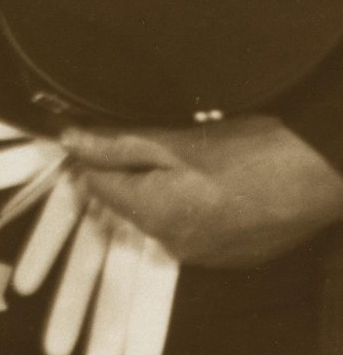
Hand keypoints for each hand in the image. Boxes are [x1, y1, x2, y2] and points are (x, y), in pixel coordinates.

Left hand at [61, 115, 342, 266]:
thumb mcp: (174, 140)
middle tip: (145, 135)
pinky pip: (190, 227)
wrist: (315, 176)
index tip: (88, 129)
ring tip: (183, 153)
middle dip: (124, 170)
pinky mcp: (229, 255)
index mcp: (153, 215)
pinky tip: (207, 179)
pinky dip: (187, 203)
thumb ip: (116, 144)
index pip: (95, 186)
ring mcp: (204, 255)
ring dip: (157, 187)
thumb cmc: (248, 152)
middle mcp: (172, 244)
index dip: (87, 154)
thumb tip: (69, 140)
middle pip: (126, 202)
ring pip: (158, 215)